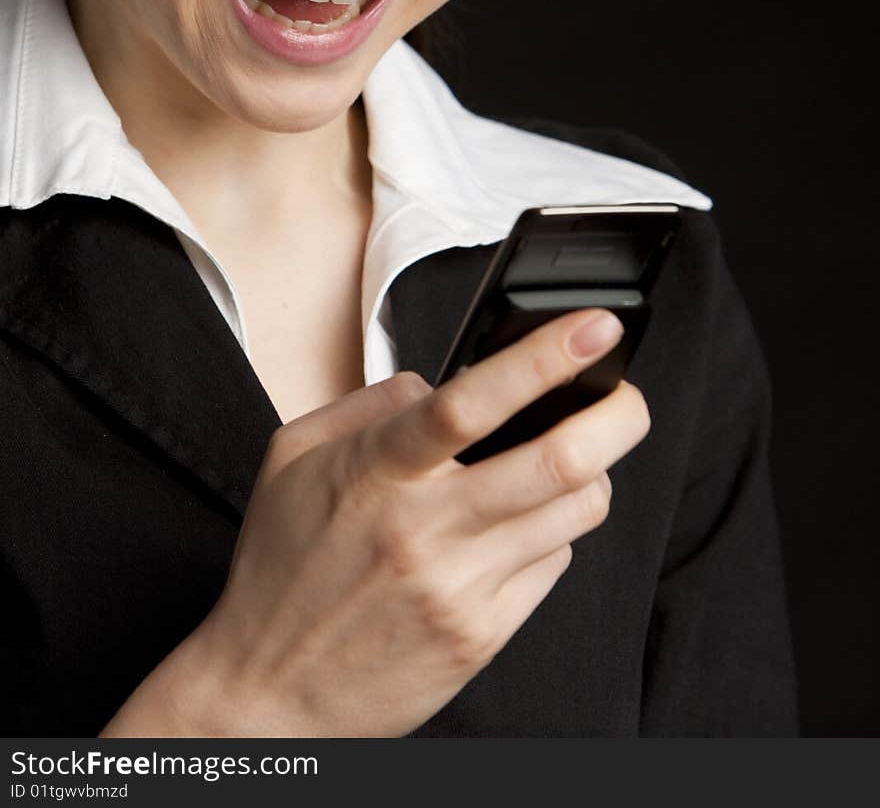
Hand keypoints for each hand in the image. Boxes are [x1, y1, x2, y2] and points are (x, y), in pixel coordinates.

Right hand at [186, 307, 649, 737]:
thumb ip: (367, 404)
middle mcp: (425, 529)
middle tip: (627, 395)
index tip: (592, 328)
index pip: (471, 403)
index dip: (543, 358)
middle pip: (557, 462)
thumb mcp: (292, 458)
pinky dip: (553, 532)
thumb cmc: (282, 569)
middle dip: (617, 417)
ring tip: (573, 461)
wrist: (267, 692)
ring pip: (574, 513)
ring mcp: (459, 587)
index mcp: (376, 473)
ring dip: (593, 475)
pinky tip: (519, 528)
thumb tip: (438, 381)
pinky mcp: (482, 635)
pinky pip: (553, 564)